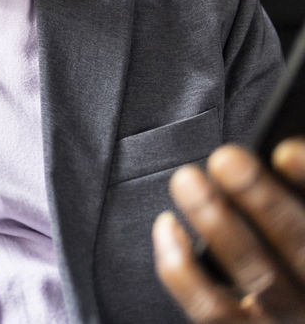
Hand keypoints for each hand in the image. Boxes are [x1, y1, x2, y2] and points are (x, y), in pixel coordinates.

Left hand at [155, 139, 304, 321]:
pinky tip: (167, 225)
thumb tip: (275, 152)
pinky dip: (182, 268)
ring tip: (188, 180)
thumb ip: (292, 191)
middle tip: (226, 159)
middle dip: (262, 201)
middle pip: (301, 247)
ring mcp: (286, 317)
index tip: (283, 152)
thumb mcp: (294, 210)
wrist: (289, 307)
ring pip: (256, 276)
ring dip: (217, 223)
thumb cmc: (289, 248)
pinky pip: (211, 308)